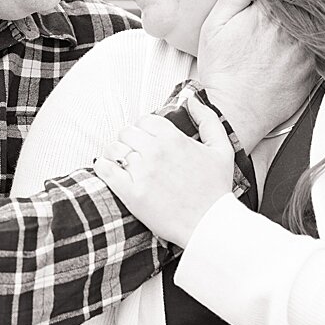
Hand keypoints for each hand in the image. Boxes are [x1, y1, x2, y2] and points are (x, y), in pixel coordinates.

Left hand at [95, 96, 234, 247]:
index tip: (148, 141)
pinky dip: (103, 167)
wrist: (211, 226)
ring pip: (113, 149)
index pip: (144, 120)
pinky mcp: (130, 192)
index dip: (144, 129)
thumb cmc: (216, 189)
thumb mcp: (222, 149)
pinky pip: (104, 169)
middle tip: (136, 154)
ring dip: (116, 154)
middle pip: (126, 132)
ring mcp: (141, 172)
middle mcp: (155, 151)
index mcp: (174, 138)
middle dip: (130, 141)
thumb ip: (209, 120)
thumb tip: (192, 98)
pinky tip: (110, 172)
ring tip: (124, 164)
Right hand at [195, 0, 314, 148]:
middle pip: (307, 1)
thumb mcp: (215, 24)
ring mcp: (308, 51)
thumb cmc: (222, 70)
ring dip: (311, 18)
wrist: (234, 113)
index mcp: (269, 13)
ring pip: (318, 23)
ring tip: (296, 20)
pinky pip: (323, 48)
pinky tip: (306, 42)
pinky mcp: (315, 70)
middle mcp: (294, 31)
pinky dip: (318, 42)